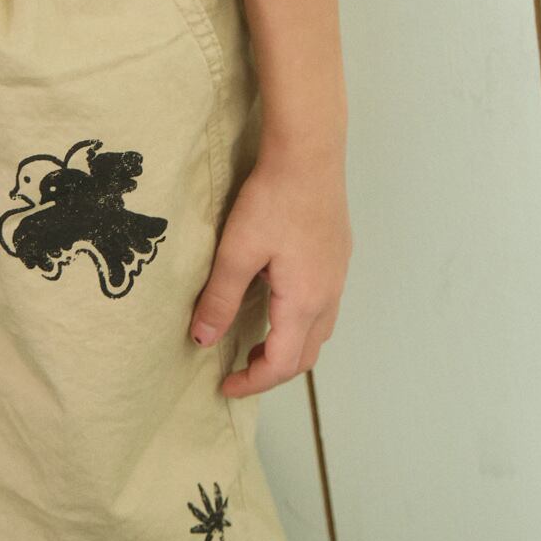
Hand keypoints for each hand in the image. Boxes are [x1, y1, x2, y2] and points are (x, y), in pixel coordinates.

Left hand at [189, 143, 351, 396]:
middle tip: (238, 368)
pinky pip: (324, 307)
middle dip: (272, 370)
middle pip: (305, 356)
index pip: (282, 364)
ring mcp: (338, 276)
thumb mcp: (237, 252)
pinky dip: (299, 323)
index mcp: (304, 302)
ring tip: (255, 340)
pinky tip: (277, 302)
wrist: (310, 153)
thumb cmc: (274, 199)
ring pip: (318, 332)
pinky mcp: (337, 257)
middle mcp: (328, 295)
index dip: (252, 382)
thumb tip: (203, 340)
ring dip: (288, 347)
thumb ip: (220, 299)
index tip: (225, 386)